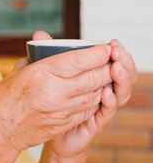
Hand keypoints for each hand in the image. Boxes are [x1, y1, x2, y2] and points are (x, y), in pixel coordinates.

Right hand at [0, 31, 112, 154]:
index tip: (105, 47)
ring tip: (103, 76)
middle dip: (106, 68)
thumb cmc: (2, 100)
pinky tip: (93, 94)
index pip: (80, 60)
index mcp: (41, 74)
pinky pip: (88, 109)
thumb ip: (36, 58)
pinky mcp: (64, 123)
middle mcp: (55, 92)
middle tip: (110, 61)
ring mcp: (61, 110)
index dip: (98, 53)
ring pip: (95, 94)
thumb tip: (45, 45)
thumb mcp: (16, 73)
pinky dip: (94, 100)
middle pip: (93, 77)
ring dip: (102, 84)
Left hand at [48, 36, 136, 158]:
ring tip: (115, 68)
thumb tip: (39, 34)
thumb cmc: (51, 98)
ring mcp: (101, 108)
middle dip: (123, 62)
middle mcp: (103, 91)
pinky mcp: (95, 123)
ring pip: (121, 93)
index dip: (116, 52)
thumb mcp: (50, 74)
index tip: (113, 42)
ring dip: (120, 80)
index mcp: (96, 78)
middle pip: (123, 75)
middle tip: (118, 52)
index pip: (114, 62)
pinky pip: (107, 113)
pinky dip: (109, 102)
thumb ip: (49, 54)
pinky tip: (107, 94)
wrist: (45, 129)